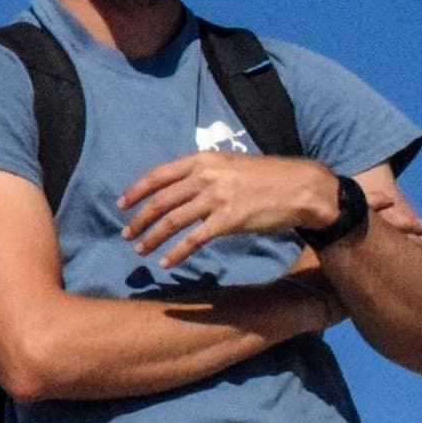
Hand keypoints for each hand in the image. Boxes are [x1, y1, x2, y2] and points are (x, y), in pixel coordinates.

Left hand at [118, 152, 350, 272]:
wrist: (300, 187)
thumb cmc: (266, 177)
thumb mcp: (230, 166)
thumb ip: (204, 175)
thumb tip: (181, 192)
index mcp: (203, 160)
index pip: (158, 174)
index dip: (136, 190)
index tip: (121, 205)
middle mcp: (206, 176)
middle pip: (160, 200)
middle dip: (138, 219)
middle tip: (126, 235)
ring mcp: (217, 197)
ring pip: (172, 220)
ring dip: (152, 237)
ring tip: (140, 250)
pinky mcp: (229, 219)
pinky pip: (194, 239)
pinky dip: (177, 252)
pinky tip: (167, 262)